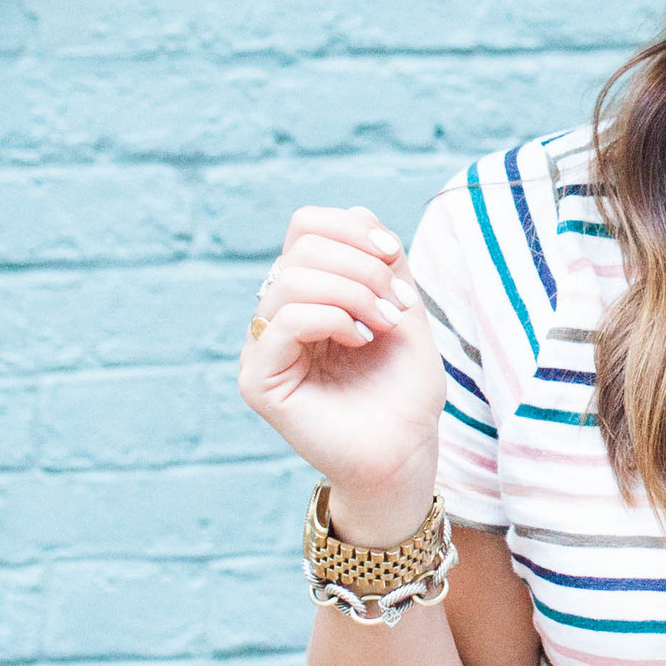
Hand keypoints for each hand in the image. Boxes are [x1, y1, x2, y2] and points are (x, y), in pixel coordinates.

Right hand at [237, 204, 446, 523]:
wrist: (405, 454)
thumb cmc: (405, 391)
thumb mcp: (405, 309)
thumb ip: (384, 264)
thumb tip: (358, 212)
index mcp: (308, 293)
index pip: (306, 227)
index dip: (350, 227)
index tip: (393, 256)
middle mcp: (277, 315)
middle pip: (301, 246)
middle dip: (360, 265)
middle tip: (396, 304)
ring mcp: (263, 348)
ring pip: (290, 279)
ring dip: (352, 292)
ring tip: (384, 323)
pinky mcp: (259, 380)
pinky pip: (281, 321)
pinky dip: (330, 318)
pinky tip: (360, 339)